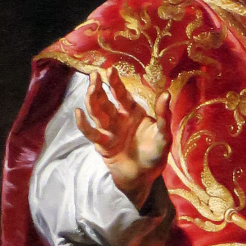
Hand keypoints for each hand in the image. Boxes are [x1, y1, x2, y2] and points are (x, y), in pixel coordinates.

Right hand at [75, 67, 171, 208]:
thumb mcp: (163, 134)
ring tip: (90, 88)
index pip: (121, 94)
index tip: (110, 69)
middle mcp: (118, 118)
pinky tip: (78, 113)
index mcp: (132, 112)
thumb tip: (166, 93)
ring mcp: (109, 131)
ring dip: (92, 101)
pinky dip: (84, 124)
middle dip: (99, 87)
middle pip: (105, 100)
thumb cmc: (155, 154)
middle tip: (94, 75)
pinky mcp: (103, 145)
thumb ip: (163, 115)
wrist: (145, 176)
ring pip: (97, 113)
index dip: (115, 82)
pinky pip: (91, 133)